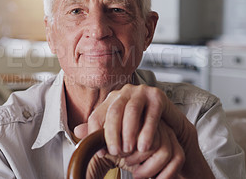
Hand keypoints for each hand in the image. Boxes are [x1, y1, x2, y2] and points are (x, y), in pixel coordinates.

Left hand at [74, 83, 214, 177]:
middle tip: (116, 152)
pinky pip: (151, 114)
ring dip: (129, 132)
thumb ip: (100, 130)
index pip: (97, 115)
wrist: (167, 121)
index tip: (101, 152)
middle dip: (113, 134)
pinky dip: (147, 131)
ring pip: (131, 111)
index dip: (95, 134)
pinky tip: (145, 146)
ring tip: (129, 150)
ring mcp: (141, 92)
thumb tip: (77, 132)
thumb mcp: (119, 129)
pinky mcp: (158, 96)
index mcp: (111, 99)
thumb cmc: (140, 126)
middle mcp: (124, 92)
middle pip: (113, 112)